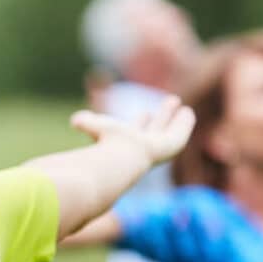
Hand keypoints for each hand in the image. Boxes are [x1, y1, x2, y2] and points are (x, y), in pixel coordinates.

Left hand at [70, 95, 195, 165]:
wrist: (120, 159)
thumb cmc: (106, 145)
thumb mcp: (93, 127)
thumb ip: (85, 122)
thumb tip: (74, 121)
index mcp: (126, 144)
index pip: (136, 133)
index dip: (141, 123)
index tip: (145, 113)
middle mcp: (143, 147)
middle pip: (156, 130)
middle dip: (162, 117)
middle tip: (171, 102)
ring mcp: (157, 149)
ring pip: (169, 133)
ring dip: (175, 120)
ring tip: (184, 108)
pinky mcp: (170, 148)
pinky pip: (180, 135)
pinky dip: (184, 124)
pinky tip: (188, 113)